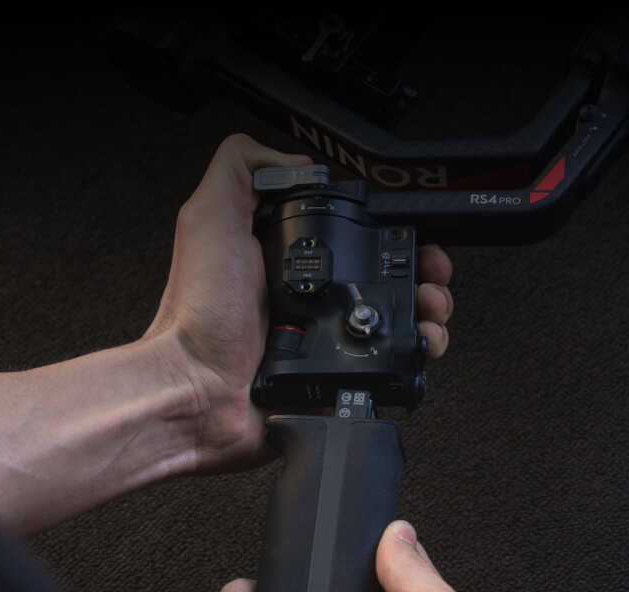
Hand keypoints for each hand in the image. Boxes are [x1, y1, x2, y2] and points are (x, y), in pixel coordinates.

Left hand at [144, 133, 453, 474]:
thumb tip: (297, 162)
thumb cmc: (197, 314)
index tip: (410, 230)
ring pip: (394, 320)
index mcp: (281, 259)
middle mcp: (306, 299)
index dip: (386, 228)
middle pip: (383, 275)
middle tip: (431, 275)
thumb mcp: (209, 218)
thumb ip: (242, 171)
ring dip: (426, 310)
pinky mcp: (333, 380)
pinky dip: (414, 355)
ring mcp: (322, 342)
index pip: (351, 233)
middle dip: (419, 270)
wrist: (196, 392)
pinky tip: (420, 345)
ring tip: (432, 308)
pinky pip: (385, 365)